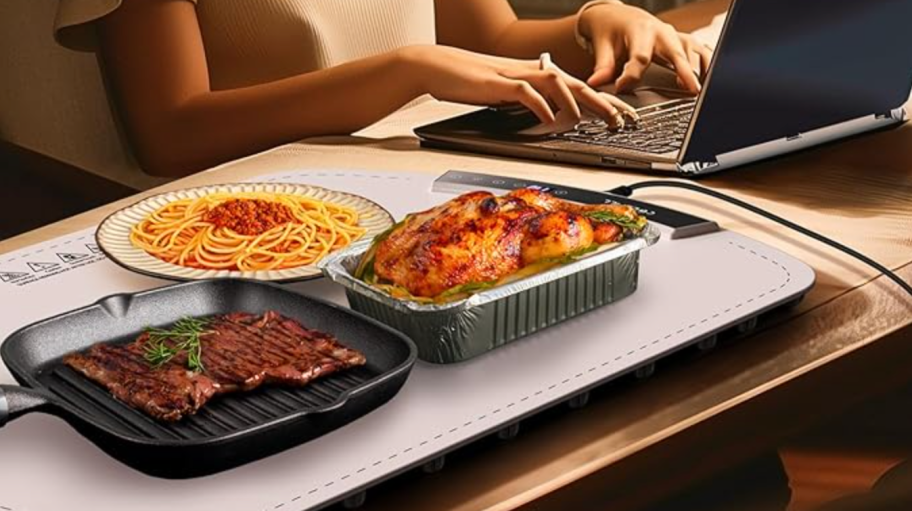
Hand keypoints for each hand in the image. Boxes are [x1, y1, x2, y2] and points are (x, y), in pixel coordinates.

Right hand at [399, 45, 637, 128]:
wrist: (435, 66)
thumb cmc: (468, 82)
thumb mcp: (505, 93)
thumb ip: (528, 101)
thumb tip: (548, 116)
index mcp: (535, 74)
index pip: (576, 86)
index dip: (603, 100)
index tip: (623, 115)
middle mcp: (531, 71)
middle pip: (577, 82)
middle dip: (604, 101)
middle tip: (625, 120)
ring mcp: (515, 74)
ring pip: (558, 83)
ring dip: (580, 101)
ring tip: (595, 119)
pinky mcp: (498, 82)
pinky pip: (526, 92)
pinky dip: (541, 105)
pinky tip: (551, 119)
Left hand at [579, 3, 712, 93]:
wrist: (617, 15)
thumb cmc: (610, 31)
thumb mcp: (603, 46)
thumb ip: (602, 66)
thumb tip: (593, 84)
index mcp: (640, 31)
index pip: (639, 56)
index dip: (632, 74)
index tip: (623, 88)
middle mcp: (662, 32)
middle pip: (675, 52)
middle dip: (684, 71)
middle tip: (692, 89)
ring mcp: (675, 36)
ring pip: (693, 50)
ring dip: (701, 68)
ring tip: (705, 89)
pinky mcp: (682, 41)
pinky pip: (700, 51)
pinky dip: (707, 65)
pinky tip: (712, 81)